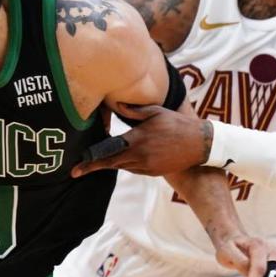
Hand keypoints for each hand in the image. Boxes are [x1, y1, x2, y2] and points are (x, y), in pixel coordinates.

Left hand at [71, 103, 210, 176]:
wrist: (199, 144)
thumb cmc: (176, 123)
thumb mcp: (155, 111)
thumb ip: (133, 110)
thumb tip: (116, 104)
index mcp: (136, 140)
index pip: (108, 153)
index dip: (91, 162)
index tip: (76, 169)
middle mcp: (140, 156)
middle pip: (111, 164)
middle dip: (93, 167)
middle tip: (76, 171)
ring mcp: (147, 166)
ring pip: (123, 166)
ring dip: (113, 162)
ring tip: (102, 158)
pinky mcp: (154, 172)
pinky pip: (134, 169)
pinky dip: (128, 164)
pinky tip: (128, 156)